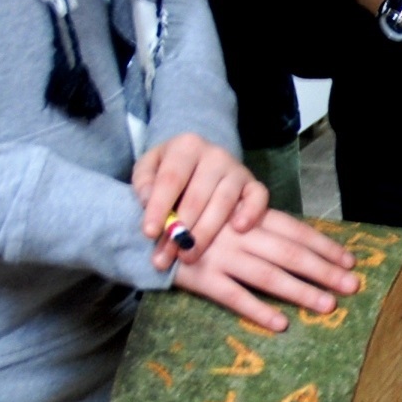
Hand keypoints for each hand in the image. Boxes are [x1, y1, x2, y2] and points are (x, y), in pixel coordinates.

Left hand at [134, 134, 267, 271]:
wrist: (200, 159)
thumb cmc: (171, 169)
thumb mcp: (149, 167)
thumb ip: (143, 182)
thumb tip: (146, 201)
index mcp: (186, 146)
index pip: (171, 179)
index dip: (159, 207)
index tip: (148, 233)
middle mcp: (215, 155)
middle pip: (197, 195)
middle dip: (181, 229)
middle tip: (168, 255)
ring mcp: (237, 169)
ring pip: (223, 202)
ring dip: (205, 233)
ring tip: (188, 255)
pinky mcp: (253, 183)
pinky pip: (258, 197)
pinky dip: (251, 212)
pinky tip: (238, 230)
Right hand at [171, 209, 362, 329]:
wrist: (142, 226)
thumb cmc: (194, 222)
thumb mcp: (228, 215)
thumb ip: (259, 227)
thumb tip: (301, 246)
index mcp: (249, 217)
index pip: (295, 231)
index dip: (324, 246)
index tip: (350, 260)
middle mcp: (239, 235)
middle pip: (290, 253)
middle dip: (324, 270)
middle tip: (352, 286)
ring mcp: (221, 256)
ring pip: (268, 275)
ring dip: (300, 291)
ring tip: (327, 306)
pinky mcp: (201, 277)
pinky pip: (234, 297)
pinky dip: (258, 310)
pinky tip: (281, 324)